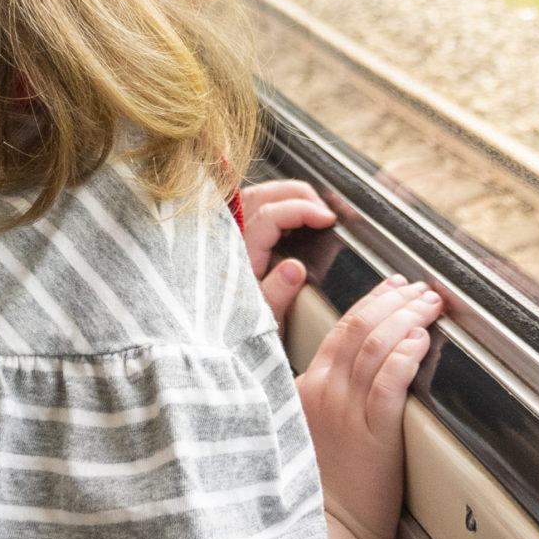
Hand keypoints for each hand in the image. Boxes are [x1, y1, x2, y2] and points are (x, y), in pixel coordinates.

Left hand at [239, 179, 336, 319]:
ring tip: (311, 208)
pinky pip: (247, 210)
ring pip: (252, 197)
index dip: (303, 210)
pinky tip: (290, 219)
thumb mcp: (261, 322)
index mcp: (239, 257)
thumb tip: (296, 268)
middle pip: (260, 195)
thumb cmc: (235, 333)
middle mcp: (229, 241)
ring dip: (284, 196)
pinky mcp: (229, 243)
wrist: (211, 344)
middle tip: (323, 209)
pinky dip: (271, 204)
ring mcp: (227, 239)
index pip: (270, 215)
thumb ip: (277, 294)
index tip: (328, 219)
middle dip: (297, 194)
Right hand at [296, 275, 436, 538]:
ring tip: (432, 304)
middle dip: (395, 301)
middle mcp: (322, 393)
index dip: (369, 302)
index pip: (338, 330)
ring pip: (377, 346)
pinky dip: (406, 355)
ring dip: (407, 317)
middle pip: (360, 329)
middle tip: (421, 288)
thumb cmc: (316, 494)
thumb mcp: (301, 435)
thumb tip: (350, 374)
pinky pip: (389, 382)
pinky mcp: (371, 434)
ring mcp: (345, 412)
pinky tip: (422, 339)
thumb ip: (317, 400)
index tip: (391, 286)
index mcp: (302, 390)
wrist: (321, 537)